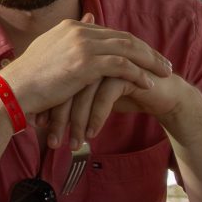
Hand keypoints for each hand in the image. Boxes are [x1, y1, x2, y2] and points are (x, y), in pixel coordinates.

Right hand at [0, 20, 170, 117]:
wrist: (14, 90)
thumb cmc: (28, 78)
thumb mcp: (49, 52)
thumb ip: (70, 39)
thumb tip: (89, 19)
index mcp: (71, 27)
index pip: (111, 32)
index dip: (133, 45)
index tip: (147, 57)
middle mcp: (79, 31)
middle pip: (124, 37)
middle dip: (148, 51)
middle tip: (164, 63)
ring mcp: (83, 45)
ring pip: (128, 49)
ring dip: (150, 61)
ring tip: (164, 73)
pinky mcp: (86, 63)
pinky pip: (122, 66)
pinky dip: (138, 74)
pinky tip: (148, 84)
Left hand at [48, 66, 201, 152]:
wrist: (162, 95)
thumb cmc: (124, 96)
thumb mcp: (93, 97)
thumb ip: (70, 99)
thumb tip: (43, 117)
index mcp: (81, 57)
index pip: (57, 81)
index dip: (48, 106)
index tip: (39, 129)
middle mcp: (93, 56)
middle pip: (67, 87)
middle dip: (59, 118)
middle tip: (52, 142)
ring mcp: (109, 61)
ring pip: (84, 94)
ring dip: (77, 123)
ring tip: (72, 145)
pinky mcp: (127, 72)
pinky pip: (105, 97)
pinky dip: (96, 118)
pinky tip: (92, 134)